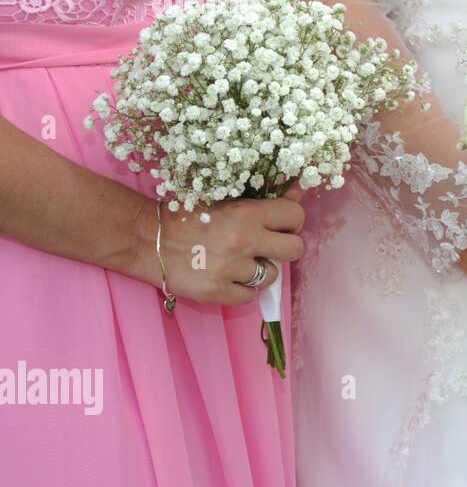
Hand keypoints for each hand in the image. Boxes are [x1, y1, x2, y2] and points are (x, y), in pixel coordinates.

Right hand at [135, 188, 306, 305]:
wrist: (146, 238)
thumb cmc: (187, 216)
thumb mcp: (226, 200)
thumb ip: (264, 201)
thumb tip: (300, 189)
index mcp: (247, 213)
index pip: (296, 216)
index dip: (290, 222)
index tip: (279, 226)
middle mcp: (243, 240)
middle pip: (296, 249)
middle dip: (284, 248)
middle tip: (266, 247)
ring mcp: (230, 269)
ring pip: (271, 276)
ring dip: (259, 270)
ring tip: (237, 262)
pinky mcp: (216, 292)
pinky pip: (249, 296)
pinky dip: (240, 289)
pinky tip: (225, 277)